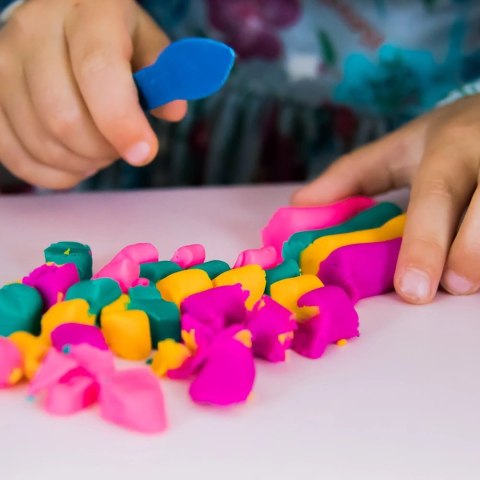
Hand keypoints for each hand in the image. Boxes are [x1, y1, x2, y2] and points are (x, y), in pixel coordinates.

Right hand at [0, 0, 186, 188]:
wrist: (59, 16)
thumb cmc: (110, 35)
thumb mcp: (145, 42)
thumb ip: (164, 76)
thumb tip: (172, 110)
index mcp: (87, 12)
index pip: (98, 71)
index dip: (121, 122)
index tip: (144, 153)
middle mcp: (33, 31)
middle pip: (64, 118)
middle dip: (104, 150)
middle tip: (122, 148)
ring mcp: (3, 63)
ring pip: (41, 142)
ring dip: (81, 163)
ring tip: (100, 151)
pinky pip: (13, 155)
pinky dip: (52, 174)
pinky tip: (74, 164)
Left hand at [292, 95, 479, 303]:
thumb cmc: (448, 137)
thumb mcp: (398, 147)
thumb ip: (350, 176)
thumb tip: (299, 205)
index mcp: (450, 148)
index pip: (436, 197)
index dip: (424, 245)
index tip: (412, 291)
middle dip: (470, 255)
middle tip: (449, 289)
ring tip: (466, 281)